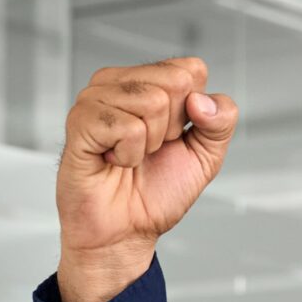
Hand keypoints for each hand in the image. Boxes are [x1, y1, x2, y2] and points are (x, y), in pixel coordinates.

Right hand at [55, 57, 240, 301]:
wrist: (125, 232)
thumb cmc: (156, 192)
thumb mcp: (206, 154)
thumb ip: (221, 120)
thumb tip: (201, 100)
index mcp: (148, 81)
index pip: (191, 69)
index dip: (193, 112)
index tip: (172, 138)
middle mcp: (119, 82)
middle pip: (174, 82)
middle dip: (172, 128)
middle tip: (148, 149)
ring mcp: (95, 98)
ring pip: (151, 102)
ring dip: (148, 144)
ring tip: (128, 155)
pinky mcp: (80, 121)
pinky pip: (126, 126)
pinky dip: (128, 155)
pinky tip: (112, 160)